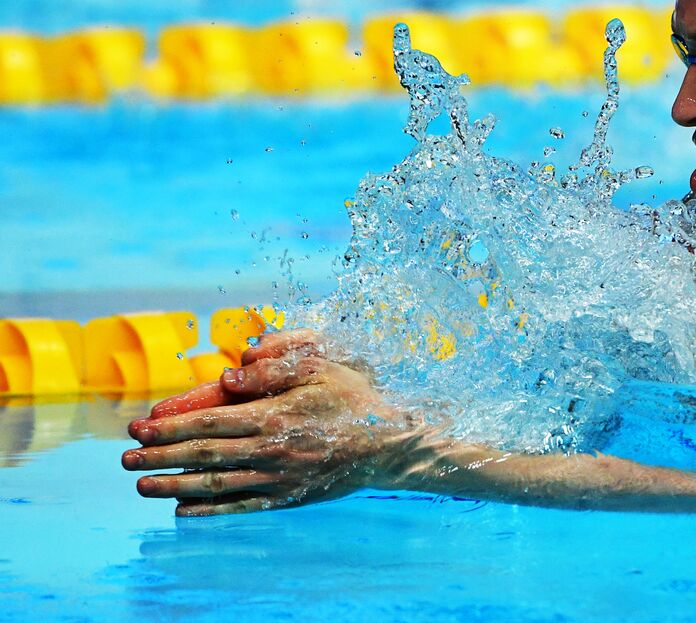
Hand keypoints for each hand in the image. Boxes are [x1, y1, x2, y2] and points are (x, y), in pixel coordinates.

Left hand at [122, 342, 414, 516]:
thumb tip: (227, 377)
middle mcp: (272, 451)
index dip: (171, 425)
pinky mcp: (288, 496)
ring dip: (174, 485)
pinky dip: (210, 510)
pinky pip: (242, 506)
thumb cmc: (354, 398)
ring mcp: (279, 478)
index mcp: (275, 416)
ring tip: (141, 484)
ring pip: (216, 484)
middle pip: (204, 455)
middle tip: (125, 457)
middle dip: (160, 456)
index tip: (138, 424)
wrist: (388, 445)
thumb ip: (275, 368)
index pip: (210, 422)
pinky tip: (183, 509)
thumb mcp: (321, 367)